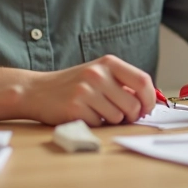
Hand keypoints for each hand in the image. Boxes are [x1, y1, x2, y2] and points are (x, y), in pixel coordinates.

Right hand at [23, 55, 155, 126]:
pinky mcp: (75, 108)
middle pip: (133, 104)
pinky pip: (99, 124)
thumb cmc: (73, 85)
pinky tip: (83, 115)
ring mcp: (85, 91)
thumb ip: (122, 84)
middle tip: (123, 116)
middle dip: (132, 116)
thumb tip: (150, 101)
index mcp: (108, 63)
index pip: (143, 81)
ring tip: (97, 112)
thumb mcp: (98, 74)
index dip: (150, 99)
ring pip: (118, 117)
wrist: (37, 90)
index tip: (147, 109)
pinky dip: (94, 124)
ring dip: (112, 120)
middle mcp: (97, 74)